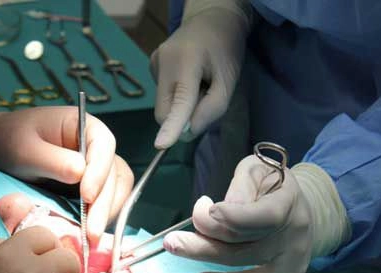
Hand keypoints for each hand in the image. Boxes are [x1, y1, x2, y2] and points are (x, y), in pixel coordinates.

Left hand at [0, 107, 133, 242]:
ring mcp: (98, 169)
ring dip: (106, 215)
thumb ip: (53, 160)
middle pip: (114, 174)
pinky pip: (106, 203)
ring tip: (91, 239)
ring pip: (116, 191)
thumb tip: (80, 173)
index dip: (99, 172)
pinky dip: (100, 219)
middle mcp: (97, 147)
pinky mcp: (93, 188)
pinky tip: (87, 235)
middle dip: (104, 205)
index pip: (103, 146)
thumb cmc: (11, 141)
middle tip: (92, 232)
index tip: (86, 195)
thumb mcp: (25, 149)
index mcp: (85, 127)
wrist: (1, 150)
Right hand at [150, 6, 248, 148]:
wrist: (212, 19)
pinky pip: (162, 94)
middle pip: (164, 110)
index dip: (172, 126)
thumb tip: (188, 132)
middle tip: (204, 99)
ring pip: (163, 104)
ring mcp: (154, 62)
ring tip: (197, 83)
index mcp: (187, 61)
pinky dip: (175, 95)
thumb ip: (212, 109)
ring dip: (179, 105)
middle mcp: (164, 60)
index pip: (179, 101)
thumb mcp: (229, 81)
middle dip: (181, 118)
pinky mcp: (151, 64)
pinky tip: (187, 78)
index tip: (162, 145)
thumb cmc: (225, 50)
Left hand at [163, 155, 313, 272]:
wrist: (307, 211)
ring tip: (174, 247)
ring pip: (238, 260)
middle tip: (173, 238)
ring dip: (201, 254)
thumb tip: (220, 213)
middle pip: (241, 239)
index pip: (263, 215)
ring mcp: (291, 258)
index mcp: (288, 201)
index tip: (207, 209)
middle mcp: (293, 233)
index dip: (234, 216)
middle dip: (204, 233)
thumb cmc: (273, 186)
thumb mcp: (258, 170)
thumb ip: (241, 186)